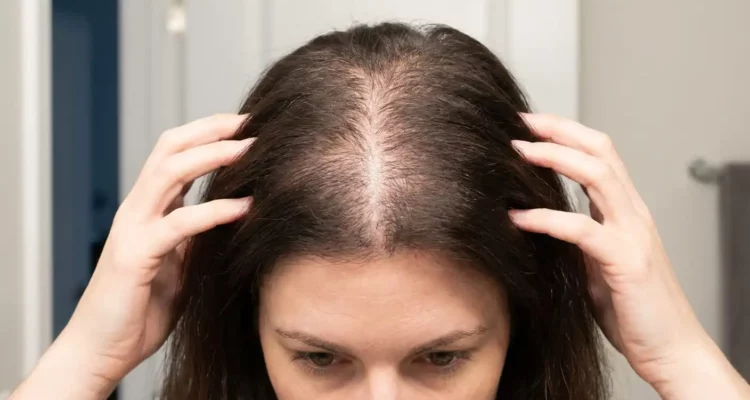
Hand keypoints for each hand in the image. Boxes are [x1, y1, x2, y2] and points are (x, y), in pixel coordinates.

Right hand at [13, 114, 252, 398]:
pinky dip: (212, 211)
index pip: (175, 154)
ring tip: (250, 149)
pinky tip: (244, 206)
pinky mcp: (135, 256)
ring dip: (212, 156)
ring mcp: (133, 230)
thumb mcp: (180, 263)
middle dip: (211, 130)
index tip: (247, 126)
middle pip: (170, 149)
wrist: (103, 350)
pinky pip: (177, 225)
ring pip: (169, 174)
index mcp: (149, 209)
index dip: (208, 134)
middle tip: (252, 123)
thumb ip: (198, 236)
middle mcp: (137, 210)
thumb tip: (234, 213)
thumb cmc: (142, 308)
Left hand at [509, 114, 749, 398]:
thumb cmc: (634, 312)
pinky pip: (582, 229)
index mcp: (626, 213)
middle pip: (600, 151)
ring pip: (597, 176)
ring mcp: (633, 235)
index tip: (530, 125)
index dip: (566, 133)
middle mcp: (633, 215)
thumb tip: (537, 223)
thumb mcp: (597, 265)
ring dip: (554, 159)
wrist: (671, 352)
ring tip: (517, 154)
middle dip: (559, 131)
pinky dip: (546, 219)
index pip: (600, 155)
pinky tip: (518, 218)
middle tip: (519, 123)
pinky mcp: (626, 262)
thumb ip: (577, 240)